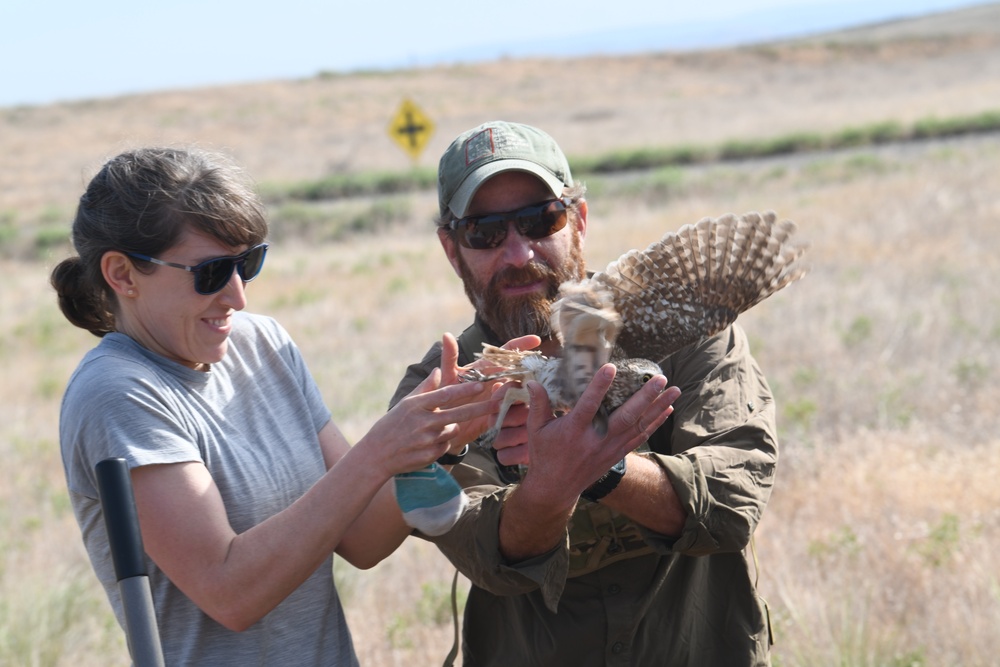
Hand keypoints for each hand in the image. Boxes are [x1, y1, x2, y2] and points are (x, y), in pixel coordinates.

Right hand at [358, 366, 492, 477]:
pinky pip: (446, 445)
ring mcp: (427, 440)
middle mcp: (423, 422)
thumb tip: (439, 370)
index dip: (464, 390)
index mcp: (417, 405)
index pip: (445, 395)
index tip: (480, 385)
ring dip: (449, 428)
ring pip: (453, 430)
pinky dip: (442, 442)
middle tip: (498, 404)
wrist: (377, 455)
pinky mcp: (431, 455)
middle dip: (480, 409)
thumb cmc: (391, 425)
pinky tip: (426, 443)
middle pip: (458, 414)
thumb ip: (425, 388)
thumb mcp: (405, 403)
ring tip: (429, 431)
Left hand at [436, 332, 539, 455]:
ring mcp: (502, 397)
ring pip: (520, 392)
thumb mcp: (447, 378)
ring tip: (494, 401)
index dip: (522, 344)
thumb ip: (449, 358)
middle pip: (519, 373)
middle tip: (503, 385)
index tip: (535, 340)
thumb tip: (446, 335)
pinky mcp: (502, 414)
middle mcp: (498, 381)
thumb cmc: (444, 398)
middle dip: (521, 375)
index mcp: (487, 368)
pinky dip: (513, 412)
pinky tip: (503, 414)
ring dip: (514, 395)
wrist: (444, 426)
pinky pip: (515, 412)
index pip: (507, 352)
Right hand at [518, 364, 679, 507]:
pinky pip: (640, 437)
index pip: (588, 405)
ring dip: (658, 408)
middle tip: (660, 378)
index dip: (599, 386)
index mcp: (573, 430)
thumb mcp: (536, 430)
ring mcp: (609, 448)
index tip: (611, 367)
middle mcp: (595, 439)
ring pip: (638, 426)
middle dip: (645, 397)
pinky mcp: (616, 454)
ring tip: (675, 390)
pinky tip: (667, 409)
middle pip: (625, 416)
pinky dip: (655, 423)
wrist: (555, 489)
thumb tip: (532, 380)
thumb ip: (538, 404)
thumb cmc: (544, 455)